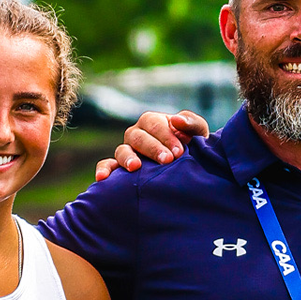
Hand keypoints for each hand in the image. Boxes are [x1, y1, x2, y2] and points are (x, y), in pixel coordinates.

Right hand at [93, 110, 209, 180]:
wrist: (189, 168)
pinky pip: (107, 165)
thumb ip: (191, 123)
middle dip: (152, 148)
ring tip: (136, 167)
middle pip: (138, 137)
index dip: (166, 136)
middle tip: (167, 160)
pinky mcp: (120, 167)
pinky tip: (103, 179)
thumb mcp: (197, 133)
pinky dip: (103, 170)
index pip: (154, 124)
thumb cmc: (192, 146)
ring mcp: (127, 151)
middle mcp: (136, 134)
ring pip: (121, 150)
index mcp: (152, 122)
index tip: (179, 152)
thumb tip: (176, 120)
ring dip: (128, 158)